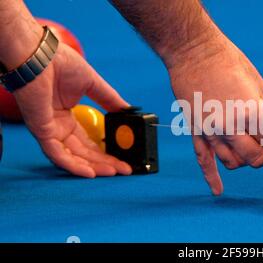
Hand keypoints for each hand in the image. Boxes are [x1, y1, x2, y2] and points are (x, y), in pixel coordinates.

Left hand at [13, 43, 131, 177]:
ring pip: (73, 157)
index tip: (123, 156)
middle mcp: (58, 127)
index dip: (107, 150)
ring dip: (94, 166)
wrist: (41, 55)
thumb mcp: (94, 84)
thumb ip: (110, 100)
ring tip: (114, 172)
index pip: (89, 140)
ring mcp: (49, 131)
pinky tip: (91, 172)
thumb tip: (128, 111)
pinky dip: (74, 165)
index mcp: (68, 117)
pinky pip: (58, 154)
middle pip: (84, 152)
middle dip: (106, 161)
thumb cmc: (61, 64)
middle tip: (125, 169)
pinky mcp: (42, 131)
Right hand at [168, 34, 262, 194]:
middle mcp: (231, 127)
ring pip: (233, 162)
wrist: (194, 52)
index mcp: (250, 113)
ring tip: (251, 148)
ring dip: (246, 160)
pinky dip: (211, 177)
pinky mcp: (197, 132)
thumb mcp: (258, 85)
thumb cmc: (229, 62)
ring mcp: (211, 132)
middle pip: (256, 158)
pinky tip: (218, 190)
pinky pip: (203, 161)